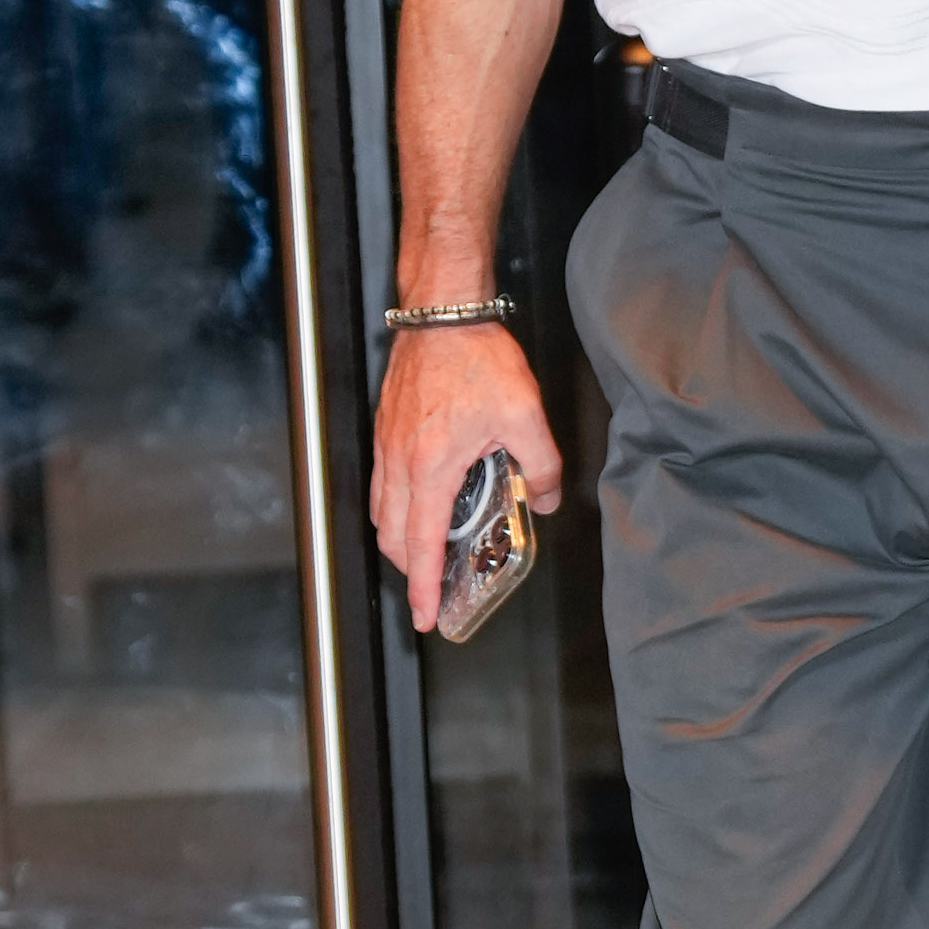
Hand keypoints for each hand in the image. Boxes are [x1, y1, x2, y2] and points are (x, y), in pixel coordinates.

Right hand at [370, 321, 565, 631]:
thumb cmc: (476, 358)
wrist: (443, 314)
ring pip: (382, 510)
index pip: (420, 544)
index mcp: (431, 467)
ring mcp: (387, 444)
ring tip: (426, 550)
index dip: (421, 586)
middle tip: (430, 586)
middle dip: (408, 568)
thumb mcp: (526, 415)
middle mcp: (399, 461)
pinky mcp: (386, 428)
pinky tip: (419, 501)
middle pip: (391, 535)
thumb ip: (542, 465)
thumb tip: (547, 498)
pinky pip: (381, 482)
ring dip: (400, 538)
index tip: (425, 615)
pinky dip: (395, 506)